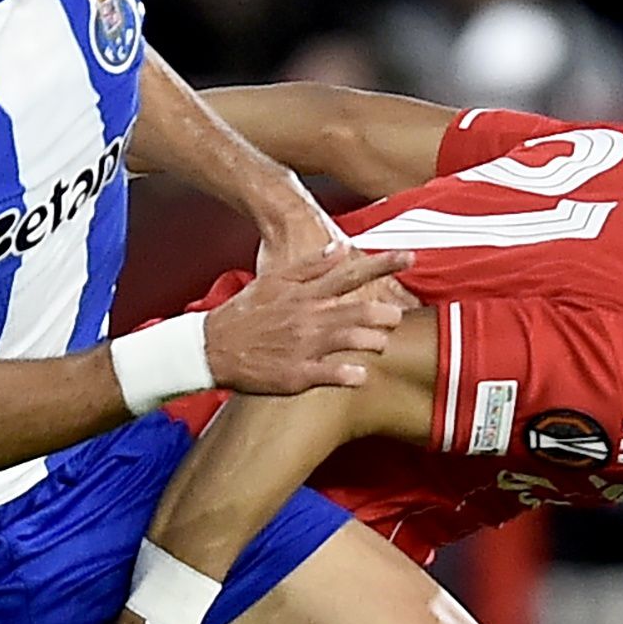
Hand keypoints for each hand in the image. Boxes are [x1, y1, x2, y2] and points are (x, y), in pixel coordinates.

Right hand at [209, 213, 409, 395]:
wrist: (212, 348)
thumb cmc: (245, 314)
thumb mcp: (275, 281)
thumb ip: (310, 266)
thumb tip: (341, 248)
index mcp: (305, 294)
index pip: (351, 273)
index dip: (383, 263)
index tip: (410, 256)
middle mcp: (309, 317)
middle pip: (361, 311)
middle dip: (387, 314)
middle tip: (394, 318)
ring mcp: (304, 347)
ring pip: (353, 341)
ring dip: (374, 343)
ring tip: (378, 344)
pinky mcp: (297, 375)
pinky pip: (333, 375)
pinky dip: (352, 375)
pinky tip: (360, 375)